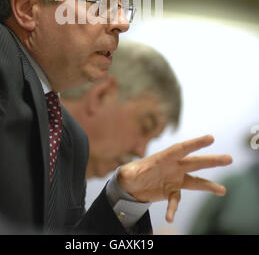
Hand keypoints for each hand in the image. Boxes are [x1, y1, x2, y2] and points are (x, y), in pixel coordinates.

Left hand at [116, 134, 231, 222]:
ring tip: (222, 190)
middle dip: (211, 161)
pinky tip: (170, 219)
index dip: (195, 143)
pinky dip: (173, 209)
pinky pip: (177, 201)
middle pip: (195, 162)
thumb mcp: (128, 172)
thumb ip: (130, 171)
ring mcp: (175, 179)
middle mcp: (173, 166)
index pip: (181, 148)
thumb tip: (132, 173)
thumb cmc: (130, 173)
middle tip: (229, 158)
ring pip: (195, 181)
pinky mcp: (172, 191)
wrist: (130, 186)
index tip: (210, 138)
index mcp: (164, 157)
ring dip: (209, 186)